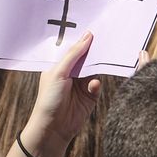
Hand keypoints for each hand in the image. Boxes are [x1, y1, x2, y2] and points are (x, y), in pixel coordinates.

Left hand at [19, 32, 100, 156]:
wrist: (53, 129)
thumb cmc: (49, 99)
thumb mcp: (59, 72)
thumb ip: (74, 55)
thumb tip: (88, 35)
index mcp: (60, 66)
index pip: (74, 49)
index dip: (83, 40)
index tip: (95, 27)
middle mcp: (71, 74)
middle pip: (87, 58)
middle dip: (95, 51)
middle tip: (107, 38)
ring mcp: (81, 85)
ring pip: (95, 70)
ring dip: (98, 66)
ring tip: (106, 57)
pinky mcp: (90, 96)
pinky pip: (98, 85)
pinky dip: (96, 84)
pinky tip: (93, 86)